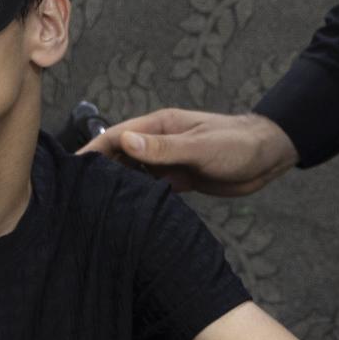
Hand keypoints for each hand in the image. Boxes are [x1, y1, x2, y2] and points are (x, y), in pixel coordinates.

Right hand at [79, 109, 297, 196]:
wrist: (267, 157)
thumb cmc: (237, 145)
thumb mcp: (200, 147)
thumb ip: (164, 147)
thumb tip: (125, 141)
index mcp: (160, 126)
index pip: (116, 136)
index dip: (92, 152)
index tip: (71, 171)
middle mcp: (158, 141)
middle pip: (119, 155)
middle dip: (99, 171)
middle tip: (76, 196)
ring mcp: (167, 161)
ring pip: (133, 173)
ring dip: (117, 186)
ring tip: (94, 207)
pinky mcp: (178, 179)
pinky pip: (150, 187)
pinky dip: (137, 197)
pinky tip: (126, 213)